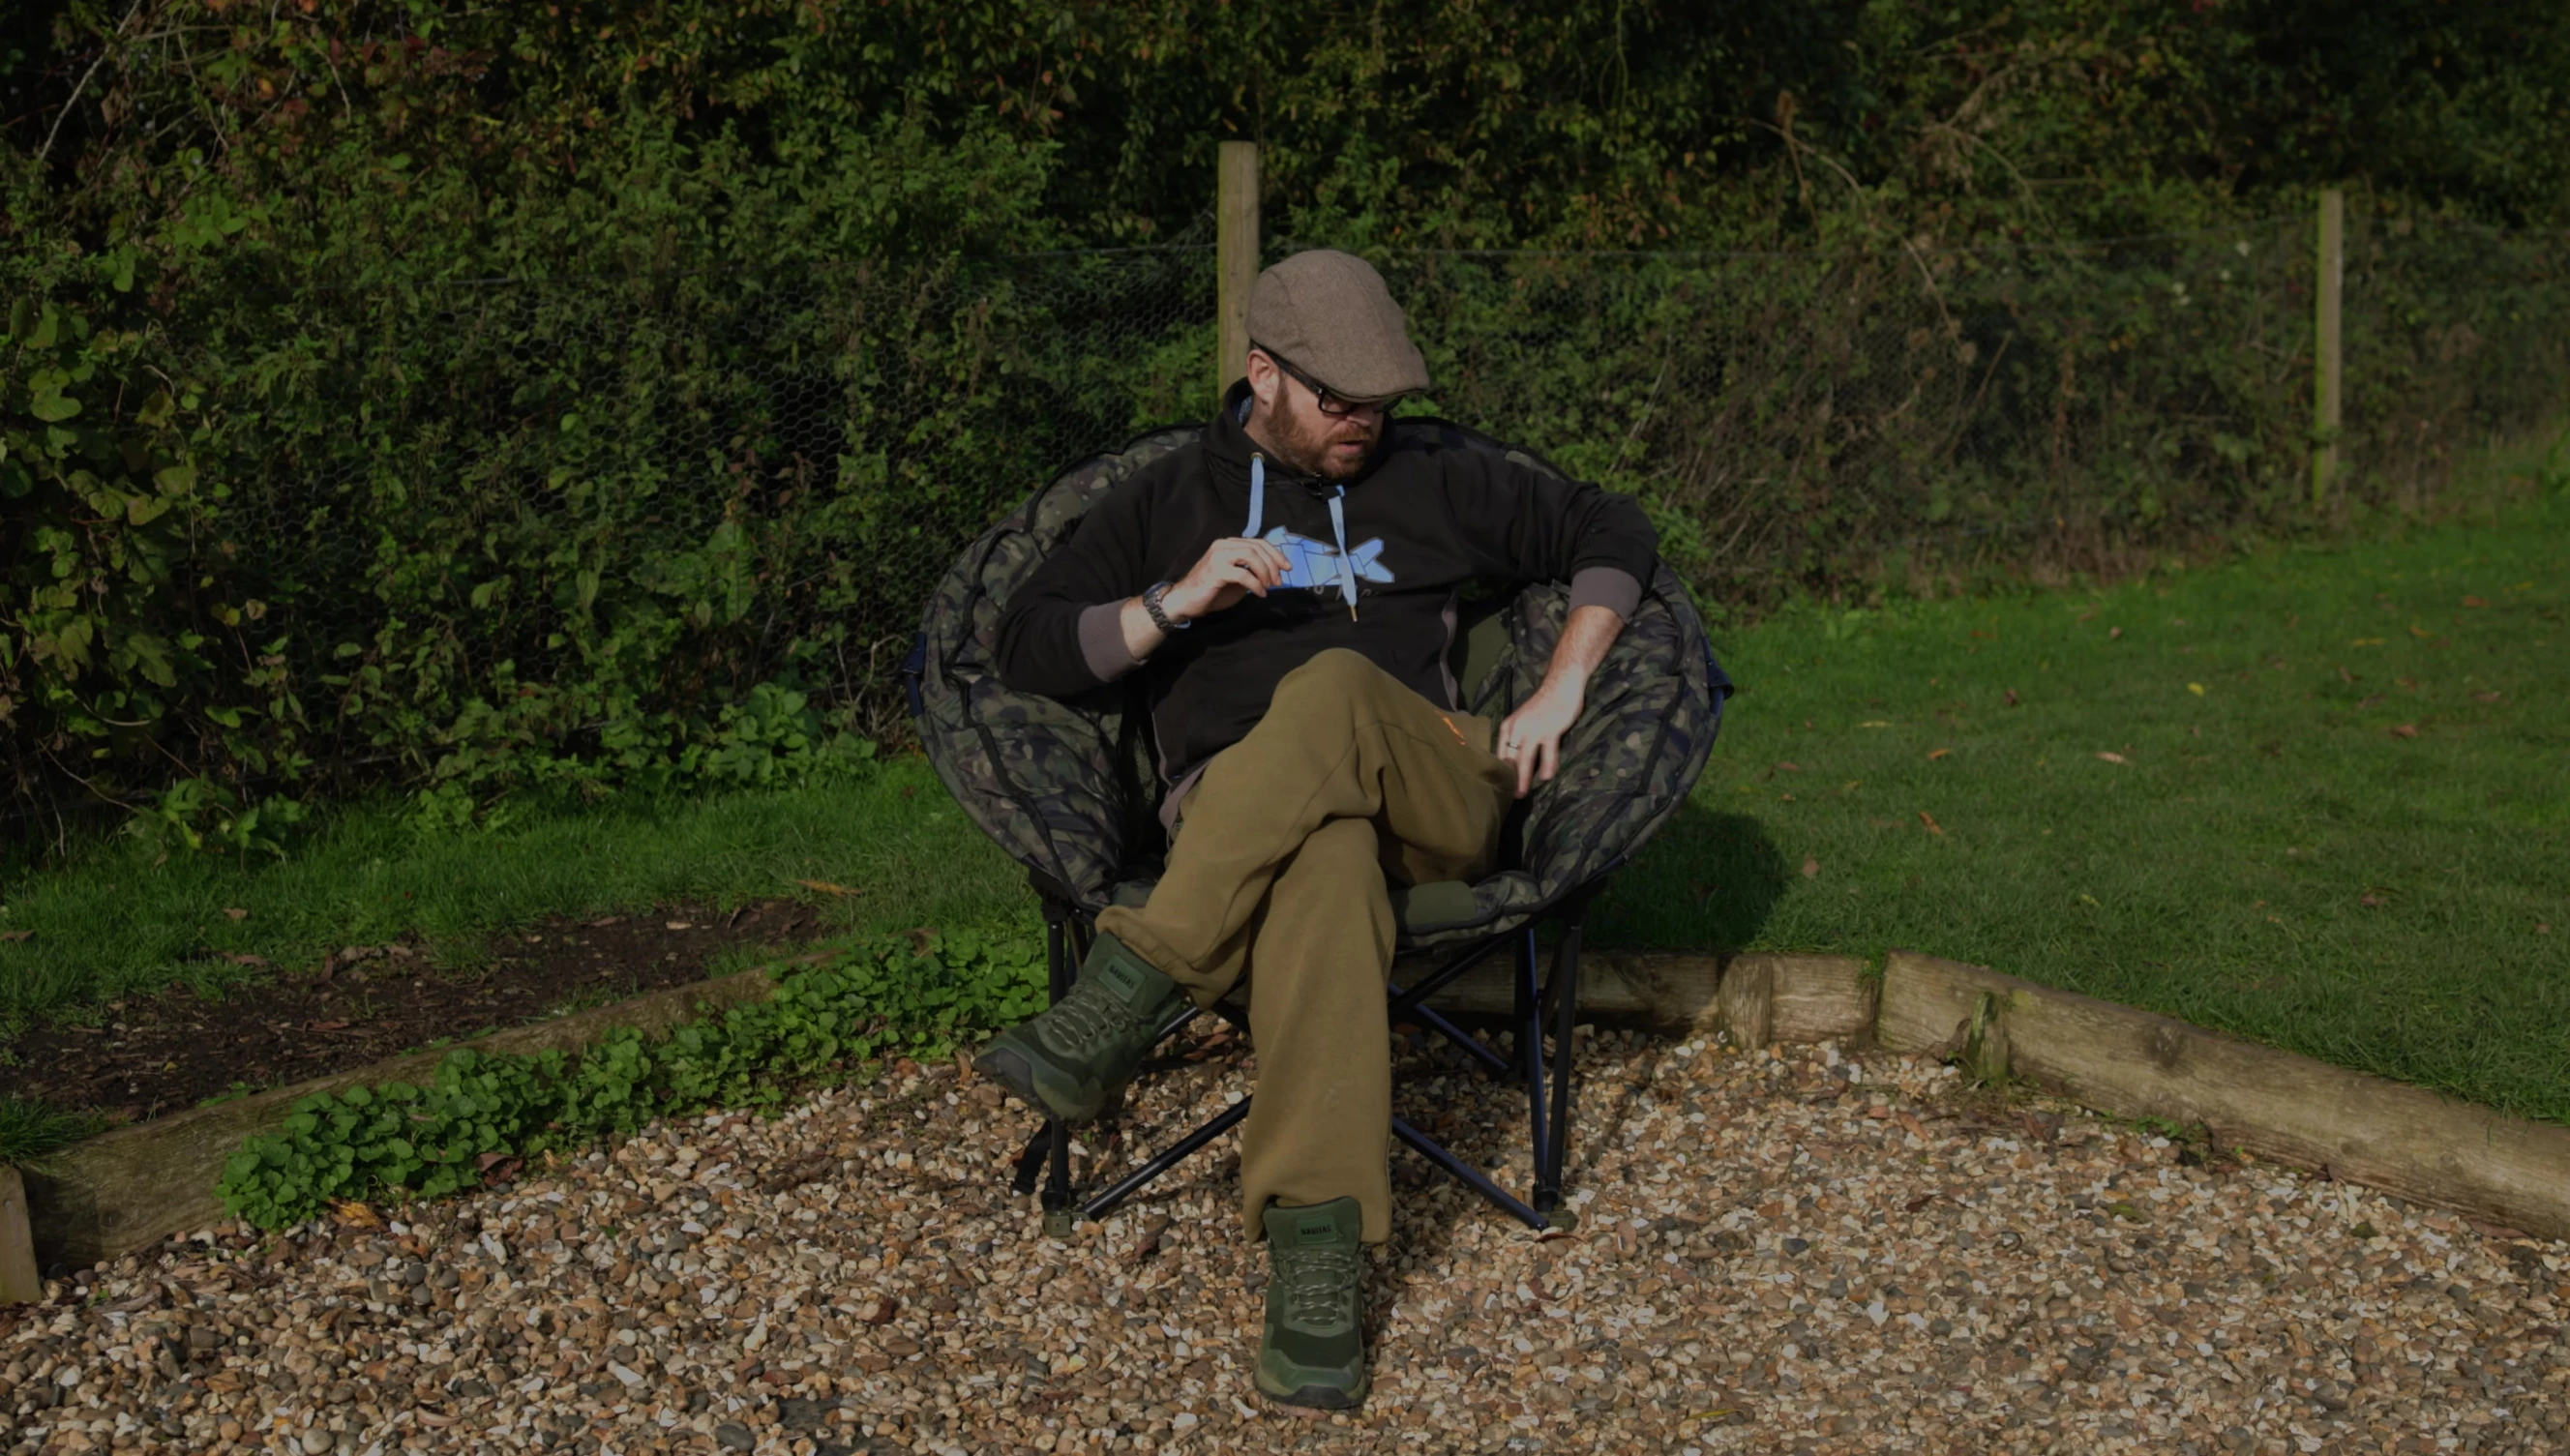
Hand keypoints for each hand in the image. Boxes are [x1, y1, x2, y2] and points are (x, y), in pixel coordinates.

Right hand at [1161, 536, 1291, 621]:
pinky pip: (1243, 574)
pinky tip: (1260, 593)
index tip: (1287, 568)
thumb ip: (1251, 570)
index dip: (1276, 554)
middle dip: (1273, 564)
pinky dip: (1256, 584)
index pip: (1258, 542)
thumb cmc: (1210, 590)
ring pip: (1251, 556)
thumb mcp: (1236, 577)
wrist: (1186, 601)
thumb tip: (1273, 572)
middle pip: (1257, 547)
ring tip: (1268, 586)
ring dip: (1265, 572)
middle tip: (1279, 581)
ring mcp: (1219, 556)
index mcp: (1229, 544)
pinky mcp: (1216, 570)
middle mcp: (1223, 545)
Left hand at [1496, 682, 1583, 798]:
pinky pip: (1548, 752)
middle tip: (1509, 796)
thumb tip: (1515, 762)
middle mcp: (1517, 728)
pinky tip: (1546, 777)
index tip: (1500, 787)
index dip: (1500, 771)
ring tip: (1522, 793)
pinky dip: (1547, 765)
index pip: (1500, 753)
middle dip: (1509, 779)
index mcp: (1508, 726)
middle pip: (1511, 759)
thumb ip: (1518, 738)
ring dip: (1523, 777)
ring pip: (1525, 758)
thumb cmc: (1542, 706)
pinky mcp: (1550, 729)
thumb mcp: (1523, 721)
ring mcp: (1533, 729)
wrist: (1560, 686)